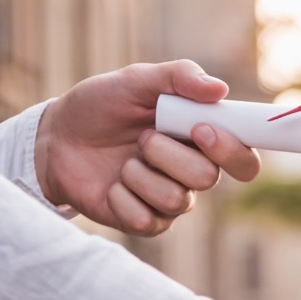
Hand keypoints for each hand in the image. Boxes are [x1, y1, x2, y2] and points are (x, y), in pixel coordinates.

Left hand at [34, 59, 260, 234]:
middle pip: (207, 178)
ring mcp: (170, 201)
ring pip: (176, 199)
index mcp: (202, 140)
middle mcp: (193, 173)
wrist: (55, 139)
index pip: (245, 158)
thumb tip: (220, 89)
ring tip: (123, 161)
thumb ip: (179, 77)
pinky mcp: (145, 223)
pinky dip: (121, 196)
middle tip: (144, 137)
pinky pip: (146, 219)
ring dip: (140, 173)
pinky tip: (111, 185)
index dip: (232, 149)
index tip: (200, 130)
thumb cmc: (100, 107)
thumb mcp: (136, 80)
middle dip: (169, 154)